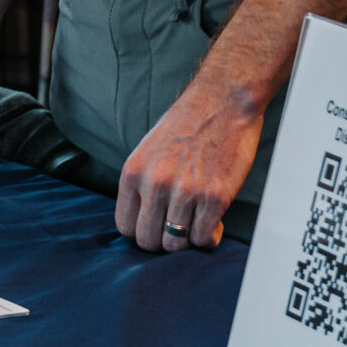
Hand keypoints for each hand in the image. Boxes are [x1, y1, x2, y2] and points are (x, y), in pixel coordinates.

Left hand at [115, 81, 265, 252]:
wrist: (222, 102)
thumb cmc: (187, 125)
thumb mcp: (149, 151)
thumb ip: (142, 184)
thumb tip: (143, 221)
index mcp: (133, 172)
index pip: (125, 226)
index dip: (143, 231)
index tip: (157, 225)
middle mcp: (154, 184)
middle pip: (148, 241)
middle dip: (164, 241)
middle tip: (179, 228)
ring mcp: (184, 192)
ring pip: (176, 245)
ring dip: (188, 238)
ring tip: (197, 220)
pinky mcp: (214, 197)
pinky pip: (204, 238)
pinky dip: (209, 236)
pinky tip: (214, 220)